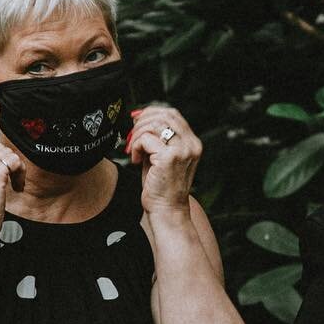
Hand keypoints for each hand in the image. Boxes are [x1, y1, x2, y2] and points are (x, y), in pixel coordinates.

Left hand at [128, 103, 200, 217]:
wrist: (166, 211)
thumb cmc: (161, 187)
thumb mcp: (161, 157)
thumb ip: (157, 138)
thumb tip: (140, 119)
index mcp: (192, 143)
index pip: (173, 114)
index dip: (152, 112)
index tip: (137, 120)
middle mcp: (191, 145)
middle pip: (165, 115)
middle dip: (143, 121)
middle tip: (131, 135)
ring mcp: (182, 150)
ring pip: (155, 124)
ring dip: (138, 134)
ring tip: (133, 149)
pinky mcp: (169, 157)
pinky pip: (146, 139)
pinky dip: (135, 146)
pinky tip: (135, 160)